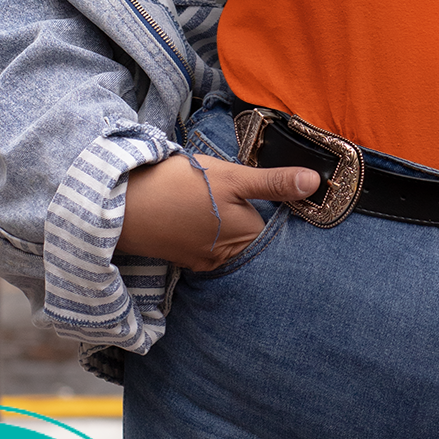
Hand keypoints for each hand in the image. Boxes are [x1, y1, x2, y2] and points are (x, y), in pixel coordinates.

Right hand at [119, 151, 319, 271]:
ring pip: (230, 242)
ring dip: (227, 225)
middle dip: (251, 218)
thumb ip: (274, 184)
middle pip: (253, 238)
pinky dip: (206, 231)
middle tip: (235, 195)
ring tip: (212, 202)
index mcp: (247, 239)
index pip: (276, 227)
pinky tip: (196, 213)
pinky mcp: (183, 258)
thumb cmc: (180, 186)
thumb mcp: (232, 177)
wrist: (121, 204)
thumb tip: (317, 182)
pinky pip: (208, 247)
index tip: (268, 192)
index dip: (275, 206)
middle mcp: (228, 258)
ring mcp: (203, 261)